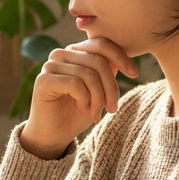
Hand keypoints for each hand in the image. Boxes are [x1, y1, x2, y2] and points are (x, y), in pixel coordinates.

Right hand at [19, 37, 137, 158]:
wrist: (54, 135)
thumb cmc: (76, 113)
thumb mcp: (98, 91)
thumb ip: (107, 72)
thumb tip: (119, 62)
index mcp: (75, 52)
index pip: (101, 44)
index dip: (121, 57)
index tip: (134, 74)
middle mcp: (61, 54)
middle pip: (98, 61)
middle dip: (111, 87)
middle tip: (112, 109)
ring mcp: (50, 65)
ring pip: (89, 74)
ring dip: (98, 98)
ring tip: (96, 113)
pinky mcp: (43, 80)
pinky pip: (75, 84)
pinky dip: (84, 99)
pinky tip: (82, 108)